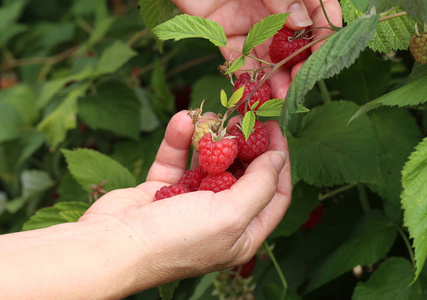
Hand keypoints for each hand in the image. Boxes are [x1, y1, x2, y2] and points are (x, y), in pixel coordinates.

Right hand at [0, 111, 290, 298]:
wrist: (111, 246)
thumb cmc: (175, 238)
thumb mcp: (230, 215)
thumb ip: (260, 186)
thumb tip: (279, 159)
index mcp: (242, 234)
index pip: (275, 195)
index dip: (280, 162)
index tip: (276, 128)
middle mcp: (220, 219)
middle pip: (242, 174)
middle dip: (244, 144)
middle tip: (244, 115)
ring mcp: (190, 203)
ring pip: (209, 162)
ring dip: (210, 137)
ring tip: (212, 115)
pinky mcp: (163, 190)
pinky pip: (177, 159)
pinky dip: (180, 140)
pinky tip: (183, 119)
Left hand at [172, 0, 341, 98]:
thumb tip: (303, 24)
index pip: (318, 12)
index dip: (323, 35)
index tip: (322, 56)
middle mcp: (275, 10)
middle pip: (294, 42)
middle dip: (298, 65)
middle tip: (299, 84)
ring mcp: (252, 24)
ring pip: (269, 56)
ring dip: (276, 78)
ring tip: (281, 96)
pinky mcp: (227, 36)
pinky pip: (240, 60)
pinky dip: (247, 77)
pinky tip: (256, 92)